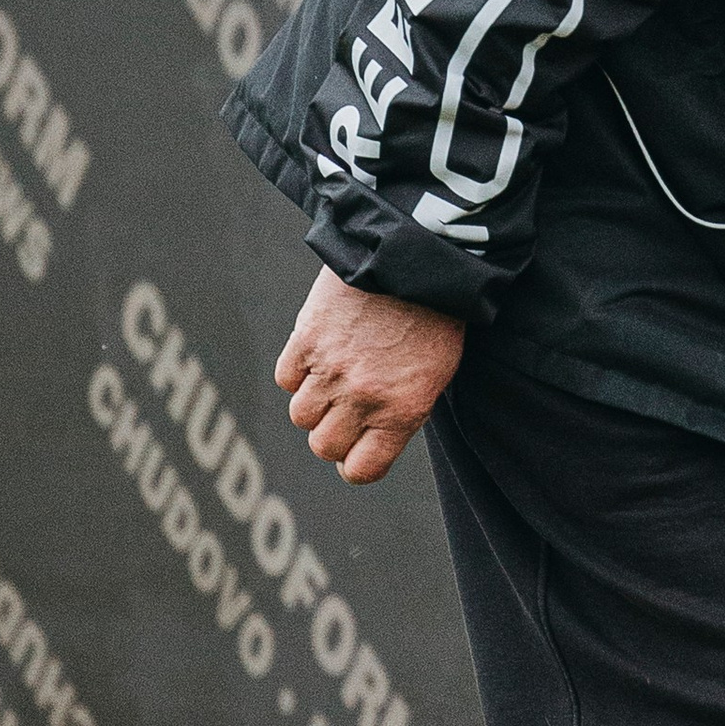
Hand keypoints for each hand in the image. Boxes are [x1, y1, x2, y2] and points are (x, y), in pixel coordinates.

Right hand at [273, 267, 465, 484]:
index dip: (356, 464)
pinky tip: (319, 355)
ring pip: (301, 416)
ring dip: (315, 402)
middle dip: (334, 434)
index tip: (357, 452)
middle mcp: (362, 398)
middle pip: (324, 446)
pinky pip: (286, 379)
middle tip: (346, 411)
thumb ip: (403, 409)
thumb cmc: (438, 315)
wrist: (418, 255)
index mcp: (402, 412)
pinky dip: (299, 373)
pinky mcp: (306, 339)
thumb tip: (374, 433)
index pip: (361, 470)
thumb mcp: (437, 373)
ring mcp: (331, 370)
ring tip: (336, 377)